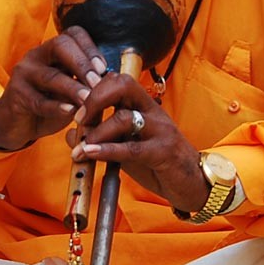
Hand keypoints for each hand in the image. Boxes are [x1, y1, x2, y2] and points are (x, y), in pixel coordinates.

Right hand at [0, 27, 107, 150]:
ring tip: (88, 99)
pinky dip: (56, 107)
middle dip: (82, 63)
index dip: (90, 47)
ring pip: (51, 76)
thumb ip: (86, 82)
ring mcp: (24, 74)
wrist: (17, 124)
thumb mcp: (69, 89)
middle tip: (97, 81)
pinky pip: (38, 100)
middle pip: (60, 46)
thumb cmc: (49, 103)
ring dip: (72, 87)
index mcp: (52, 50)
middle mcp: (36, 56)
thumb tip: (114, 79)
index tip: (103, 68)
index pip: (72, 34)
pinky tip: (70, 112)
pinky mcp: (16, 95)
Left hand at [67, 71, 209, 214]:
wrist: (193, 184)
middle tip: (79, 117)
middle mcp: (153, 111)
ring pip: (124, 118)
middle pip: (124, 85)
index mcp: (144, 105)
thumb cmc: (157, 163)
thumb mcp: (125, 148)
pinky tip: (88, 153)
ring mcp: (160, 130)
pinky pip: (131, 148)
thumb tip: (69, 134)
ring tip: (81, 146)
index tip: (76, 105)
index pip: (119, 80)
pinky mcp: (163, 152)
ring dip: (96, 132)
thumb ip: (101, 138)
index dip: (95, 87)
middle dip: (95, 97)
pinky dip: (106, 150)